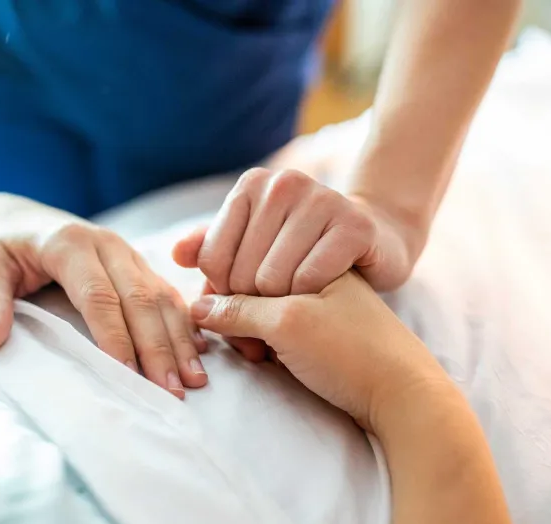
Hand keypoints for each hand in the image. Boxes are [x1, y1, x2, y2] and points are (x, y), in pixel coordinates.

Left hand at [0, 195, 207, 397]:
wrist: (16, 217)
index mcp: (69, 243)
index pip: (99, 296)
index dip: (115, 336)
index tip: (127, 375)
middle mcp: (107, 244)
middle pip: (141, 299)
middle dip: (158, 348)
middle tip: (172, 390)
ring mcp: (128, 253)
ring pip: (162, 296)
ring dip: (179, 340)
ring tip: (193, 379)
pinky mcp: (138, 263)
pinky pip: (168, 292)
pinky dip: (184, 323)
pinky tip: (196, 351)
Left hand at [172, 167, 416, 297]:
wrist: (374, 243)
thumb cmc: (304, 253)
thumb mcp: (254, 248)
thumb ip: (214, 249)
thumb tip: (175, 255)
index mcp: (252, 184)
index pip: (212, 260)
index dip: (225, 293)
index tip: (247, 300)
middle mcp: (284, 183)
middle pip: (240, 273)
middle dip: (253, 306)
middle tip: (274, 312)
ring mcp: (322, 199)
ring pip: (272, 280)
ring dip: (282, 308)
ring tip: (297, 304)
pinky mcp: (354, 225)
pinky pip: (309, 281)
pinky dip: (311, 300)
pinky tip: (322, 294)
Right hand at [189, 272, 448, 433]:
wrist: (404, 393)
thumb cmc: (353, 351)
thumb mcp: (290, 323)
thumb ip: (239, 310)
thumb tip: (196, 309)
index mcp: (308, 243)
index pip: (237, 256)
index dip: (228, 294)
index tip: (245, 327)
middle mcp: (304, 260)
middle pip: (238, 278)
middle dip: (235, 316)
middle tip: (254, 348)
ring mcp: (304, 289)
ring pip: (246, 303)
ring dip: (244, 331)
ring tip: (262, 356)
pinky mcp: (306, 319)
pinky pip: (263, 320)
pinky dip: (258, 338)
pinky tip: (267, 357)